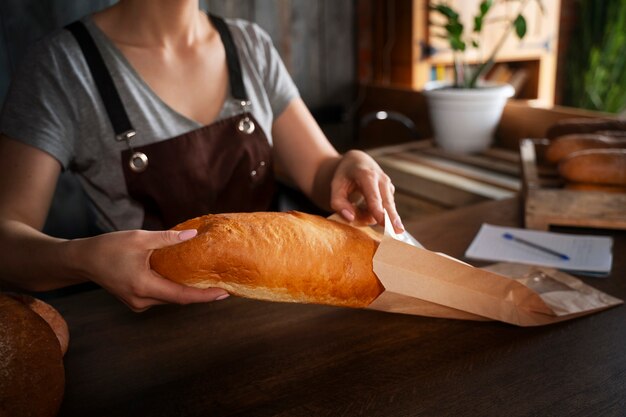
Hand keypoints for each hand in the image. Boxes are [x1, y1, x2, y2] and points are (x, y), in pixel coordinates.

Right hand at [70, 229, 228, 311]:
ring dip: (188, 290)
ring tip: (210, 281)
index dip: (205, 296)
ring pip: (169, 298)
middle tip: (224, 284)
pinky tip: (186, 278)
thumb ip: (167, 238)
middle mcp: (142, 300)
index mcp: (144, 286)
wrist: (82, 260)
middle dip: (201, 293)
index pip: (182, 296)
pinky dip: (174, 288)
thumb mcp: (140, 238)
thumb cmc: (108, 247)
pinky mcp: (136, 300)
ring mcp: (138, 303)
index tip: (225, 293)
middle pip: (178, 299)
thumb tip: (193, 235)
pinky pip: (161, 296)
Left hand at [330, 150, 403, 232]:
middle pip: (387, 203)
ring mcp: (388, 185)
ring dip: (381, 218)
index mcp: (366, 175)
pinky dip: (379, 214)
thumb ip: (339, 203)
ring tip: (371, 218)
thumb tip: (350, 218)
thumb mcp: (335, 186)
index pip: (373, 196)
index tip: (383, 223)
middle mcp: (381, 179)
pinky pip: (386, 207)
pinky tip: (368, 211)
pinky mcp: (390, 192)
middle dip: (392, 218)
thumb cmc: (344, 175)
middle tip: (398, 233)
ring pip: (388, 207)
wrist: (357, 162)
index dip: (378, 211)